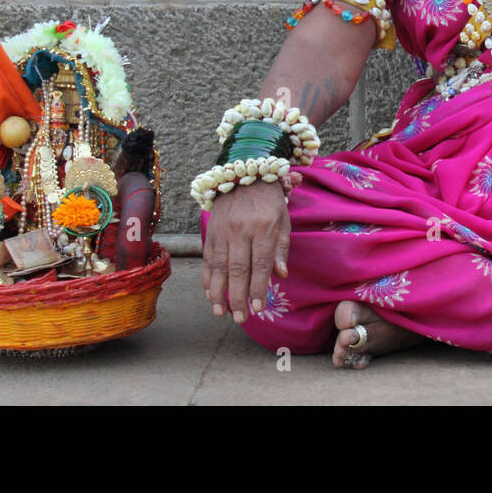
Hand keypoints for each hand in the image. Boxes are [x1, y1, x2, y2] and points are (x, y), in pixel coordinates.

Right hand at [201, 180, 290, 322]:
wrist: (243, 174)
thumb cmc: (269, 201)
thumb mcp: (283, 220)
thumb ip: (281, 248)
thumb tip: (281, 275)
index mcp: (263, 227)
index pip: (260, 264)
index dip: (258, 289)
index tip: (257, 309)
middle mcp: (241, 230)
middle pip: (238, 269)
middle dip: (238, 297)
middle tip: (240, 318)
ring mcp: (223, 231)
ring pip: (219, 267)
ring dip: (219, 293)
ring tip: (221, 313)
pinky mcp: (211, 232)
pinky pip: (208, 259)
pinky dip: (207, 278)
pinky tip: (210, 294)